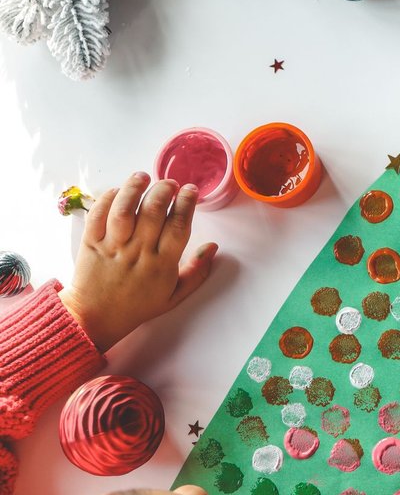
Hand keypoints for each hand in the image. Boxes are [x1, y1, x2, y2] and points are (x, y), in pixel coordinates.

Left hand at [59, 173, 217, 350]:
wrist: (95, 318)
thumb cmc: (138, 306)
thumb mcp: (175, 295)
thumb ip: (196, 272)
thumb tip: (213, 247)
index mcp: (162, 265)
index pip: (178, 226)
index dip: (186, 204)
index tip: (190, 191)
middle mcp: (138, 252)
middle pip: (152, 212)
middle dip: (164, 191)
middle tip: (170, 183)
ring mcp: (113, 247)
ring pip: (124, 210)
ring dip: (134, 188)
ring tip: (143, 176)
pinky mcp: (91, 243)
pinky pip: (97, 215)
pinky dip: (107, 198)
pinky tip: (118, 190)